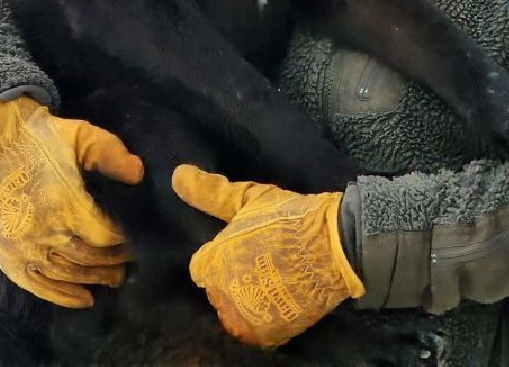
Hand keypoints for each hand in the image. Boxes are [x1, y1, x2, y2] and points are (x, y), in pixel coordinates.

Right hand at [0, 96, 144, 306]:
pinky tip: (85, 298)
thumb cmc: (41, 139)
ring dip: (95, 279)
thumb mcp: (80, 135)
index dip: (124, 240)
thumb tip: (139, 175)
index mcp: (65, 204)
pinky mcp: (9, 257)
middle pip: (90, 259)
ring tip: (114, 278)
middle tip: (130, 260)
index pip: (105, 236)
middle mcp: (45, 232)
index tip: (137, 237)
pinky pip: (39, 286)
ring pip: (69, 275)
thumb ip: (110, 153)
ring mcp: (25, 249)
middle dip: (114, 262)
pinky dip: (63, 296)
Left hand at [172, 164, 363, 347]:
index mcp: (212, 263)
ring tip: (272, 281)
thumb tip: (177, 175)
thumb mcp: (247, 200)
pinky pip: (255, 331)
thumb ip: (210, 193)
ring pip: (235, 312)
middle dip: (231, 278)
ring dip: (247, 301)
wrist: (332, 247)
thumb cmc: (287, 219)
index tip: (239, 248)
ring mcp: (245, 317)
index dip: (219, 257)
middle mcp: (223, 294)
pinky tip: (279, 300)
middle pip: (217, 291)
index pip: (201, 267)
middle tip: (260, 262)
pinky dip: (264, 319)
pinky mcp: (268, 334)